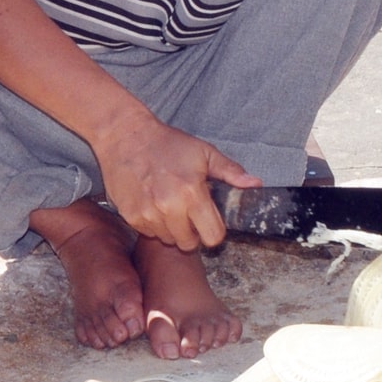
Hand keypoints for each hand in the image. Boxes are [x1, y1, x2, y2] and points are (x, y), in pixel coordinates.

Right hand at [90, 114, 261, 251]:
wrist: (125, 137)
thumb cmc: (167, 143)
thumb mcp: (204, 152)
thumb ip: (231, 172)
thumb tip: (255, 184)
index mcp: (192, 193)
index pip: (213, 236)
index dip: (214, 230)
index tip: (208, 220)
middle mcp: (169, 207)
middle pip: (189, 244)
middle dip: (192, 232)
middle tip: (187, 211)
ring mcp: (148, 214)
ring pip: (168, 240)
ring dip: (171, 228)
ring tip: (168, 204)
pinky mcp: (131, 216)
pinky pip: (148, 233)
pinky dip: (153, 224)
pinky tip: (152, 202)